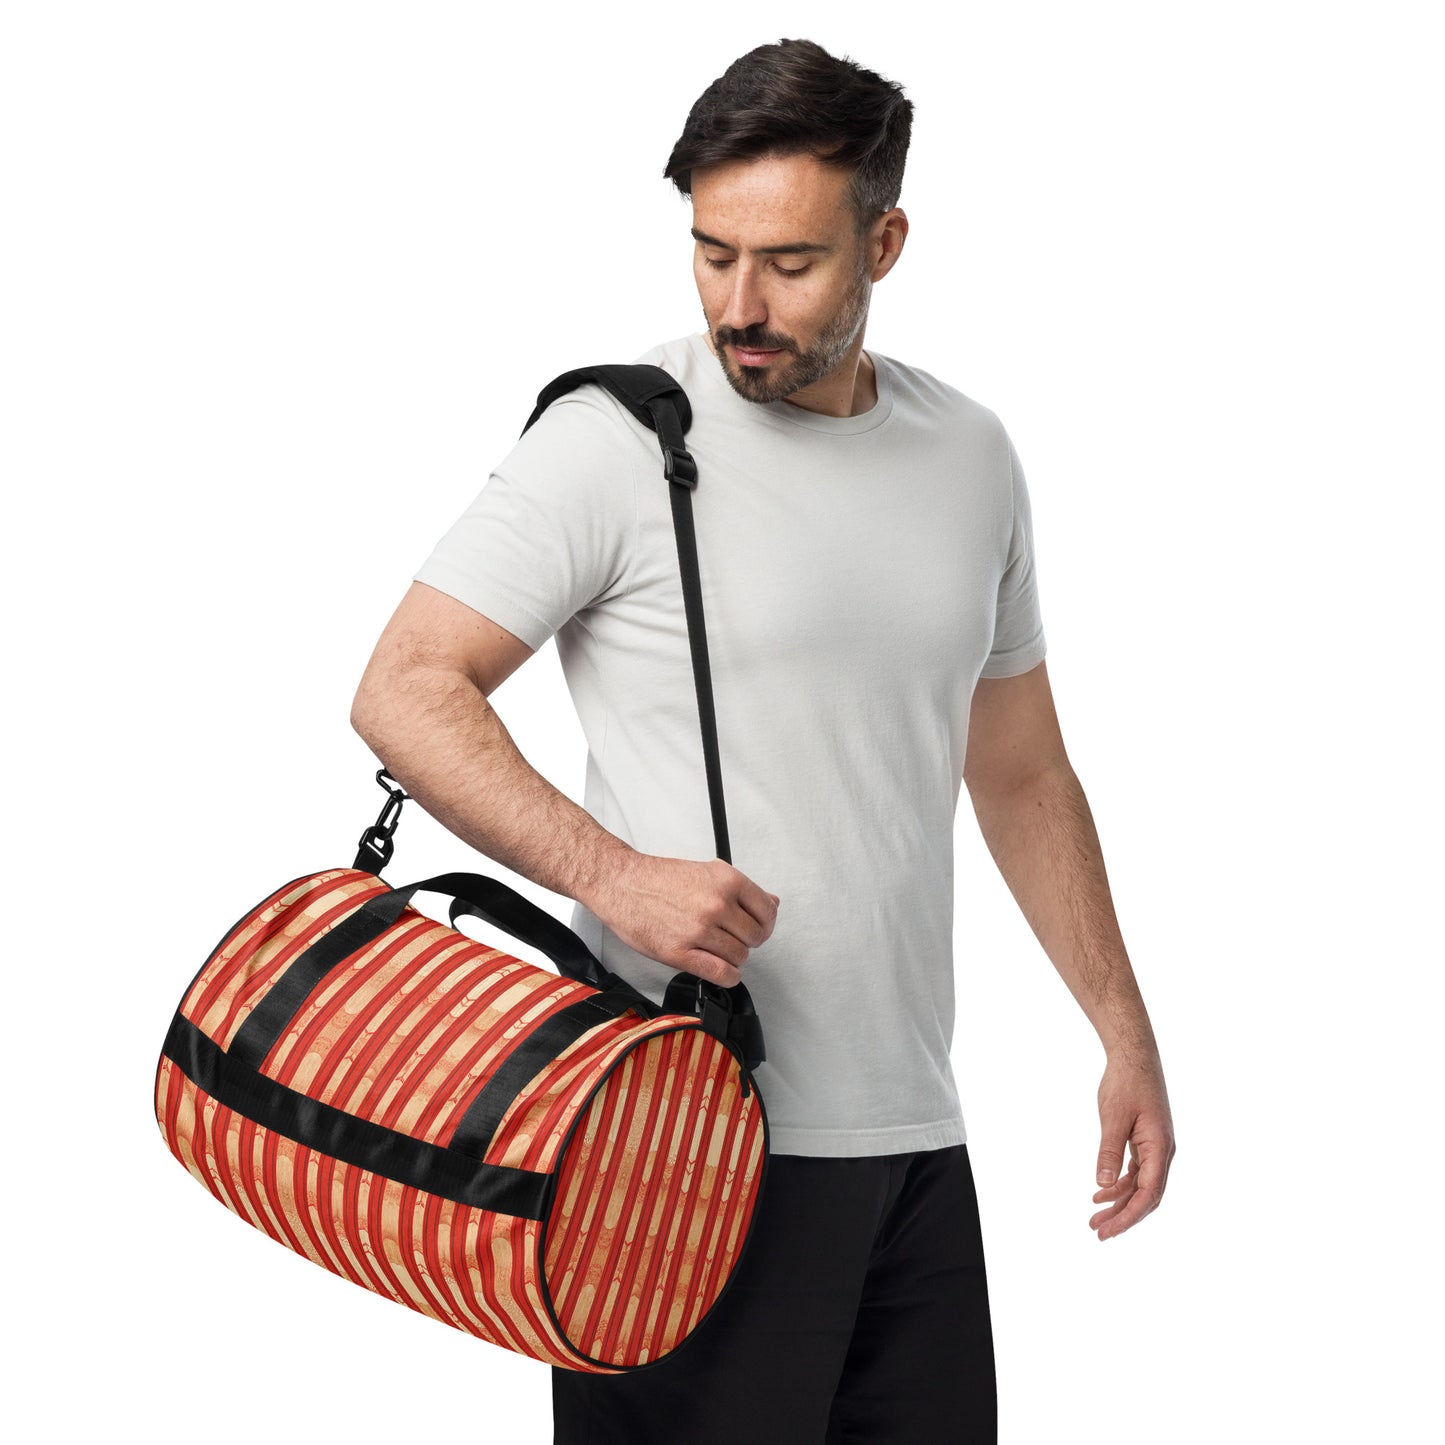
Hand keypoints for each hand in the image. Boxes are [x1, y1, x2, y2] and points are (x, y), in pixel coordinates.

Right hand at [590, 852, 778, 988]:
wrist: (621, 883)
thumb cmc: (659, 877)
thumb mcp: (708, 871)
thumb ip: (743, 890)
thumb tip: (773, 902)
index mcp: (727, 880)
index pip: (768, 912)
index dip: (765, 923)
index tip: (757, 927)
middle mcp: (716, 904)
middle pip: (755, 937)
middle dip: (747, 941)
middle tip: (732, 937)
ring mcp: (699, 930)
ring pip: (739, 957)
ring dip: (732, 958)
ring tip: (718, 949)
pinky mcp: (680, 953)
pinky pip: (721, 974)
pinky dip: (727, 976)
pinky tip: (721, 969)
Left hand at [1089, 1048, 1174, 1240]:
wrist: (1135, 1056)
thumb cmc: (1126, 1083)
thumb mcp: (1113, 1117)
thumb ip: (1109, 1151)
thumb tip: (1103, 1186)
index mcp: (1160, 1148)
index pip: (1148, 1194)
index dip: (1129, 1216)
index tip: (1108, 1231)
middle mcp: (1162, 1152)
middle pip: (1147, 1196)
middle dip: (1124, 1217)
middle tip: (1098, 1233)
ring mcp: (1155, 1148)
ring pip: (1140, 1186)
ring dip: (1119, 1203)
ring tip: (1094, 1218)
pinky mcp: (1146, 1141)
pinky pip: (1135, 1172)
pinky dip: (1119, 1185)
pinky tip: (1100, 1194)